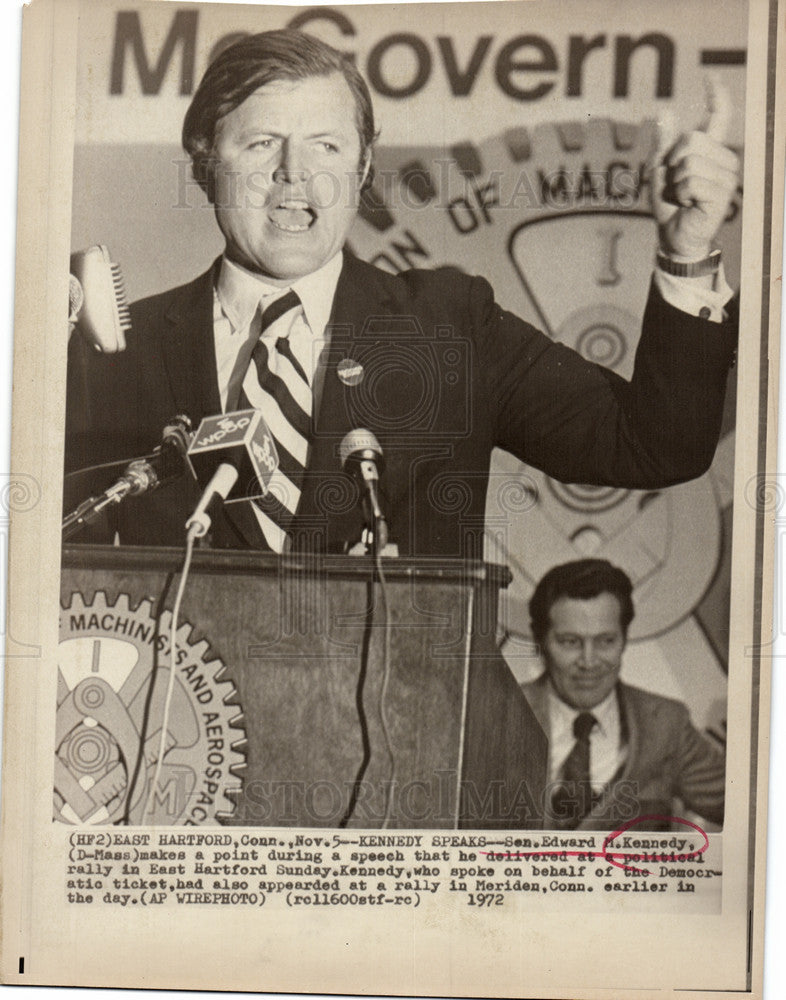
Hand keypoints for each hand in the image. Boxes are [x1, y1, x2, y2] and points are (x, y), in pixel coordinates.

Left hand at [652, 74, 739, 260]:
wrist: (672, 235)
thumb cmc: (669, 203)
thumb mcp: (660, 170)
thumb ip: (664, 143)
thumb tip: (665, 110)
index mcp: (711, 150)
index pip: (719, 117)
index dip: (716, 97)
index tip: (709, 78)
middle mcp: (724, 160)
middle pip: (692, 139)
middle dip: (673, 161)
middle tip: (675, 182)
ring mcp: (726, 177)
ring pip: (691, 162)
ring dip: (676, 181)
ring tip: (683, 195)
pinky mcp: (722, 194)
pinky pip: (691, 181)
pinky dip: (681, 193)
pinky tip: (688, 203)